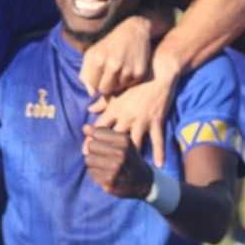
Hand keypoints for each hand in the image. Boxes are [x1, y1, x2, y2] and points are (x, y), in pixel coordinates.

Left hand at [79, 15, 152, 96]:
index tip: (99, 78)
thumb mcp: (92, 53)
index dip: (95, 85)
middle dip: (106, 86)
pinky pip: (130, 85)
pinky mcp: (139, 72)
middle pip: (105, 90)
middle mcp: (113, 65)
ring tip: (119, 69)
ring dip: (117, 82)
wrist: (134, 31)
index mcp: (98, 60)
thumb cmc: (109, 44)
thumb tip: (91, 93)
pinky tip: (128, 69)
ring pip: (118, 89)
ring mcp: (127, 69)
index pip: (93, 87)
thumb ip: (86, 73)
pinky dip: (128, 80)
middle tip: (109, 76)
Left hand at [82, 125, 153, 198]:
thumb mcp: (121, 141)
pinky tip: (106, 174)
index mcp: (125, 140)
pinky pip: (91, 172)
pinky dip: (96, 173)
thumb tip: (85, 127)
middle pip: (91, 145)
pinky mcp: (109, 182)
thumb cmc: (128, 156)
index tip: (103, 142)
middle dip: (94, 150)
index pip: (97, 133)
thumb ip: (102, 132)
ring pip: (88, 159)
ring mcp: (115, 169)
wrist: (142, 181)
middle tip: (104, 155)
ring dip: (93, 162)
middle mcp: (121, 154)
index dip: (97, 137)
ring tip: (105, 165)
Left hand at [89, 53, 180, 167]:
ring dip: (131, 158)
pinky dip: (160, 152)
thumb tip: (89, 108)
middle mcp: (127, 116)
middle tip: (103, 168)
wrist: (158, 72)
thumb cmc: (136, 81)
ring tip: (127, 172)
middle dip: (107, 154)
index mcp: (115, 108)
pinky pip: (158, 140)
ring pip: (134, 143)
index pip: (100, 127)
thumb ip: (103, 101)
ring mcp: (142, 119)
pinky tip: (160, 165)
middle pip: (113, 139)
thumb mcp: (118, 90)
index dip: (91, 140)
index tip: (85, 151)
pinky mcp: (157, 120)